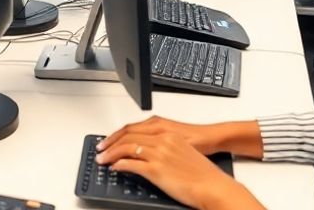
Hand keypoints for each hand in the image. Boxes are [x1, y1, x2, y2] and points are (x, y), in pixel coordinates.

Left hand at [95, 132, 252, 209]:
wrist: (212, 184)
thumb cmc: (201, 171)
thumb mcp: (180, 150)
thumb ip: (163, 146)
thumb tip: (146, 152)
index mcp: (166, 133)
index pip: (134, 129)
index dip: (118, 134)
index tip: (110, 140)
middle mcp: (161, 140)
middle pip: (127, 136)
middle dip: (110, 143)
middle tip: (100, 150)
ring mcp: (158, 154)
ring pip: (126, 148)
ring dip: (111, 154)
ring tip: (103, 160)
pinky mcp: (156, 169)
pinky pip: (131, 164)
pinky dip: (120, 165)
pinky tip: (115, 168)